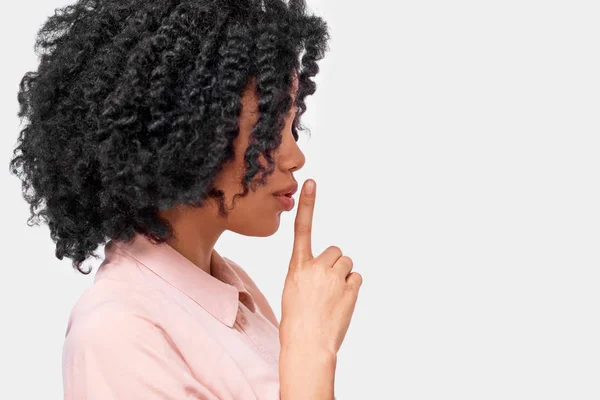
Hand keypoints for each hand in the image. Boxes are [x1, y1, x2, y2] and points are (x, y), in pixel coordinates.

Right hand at [279, 179, 362, 355]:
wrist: (307, 346)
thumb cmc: (297, 322)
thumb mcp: (293, 292)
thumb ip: (307, 274)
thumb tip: (326, 271)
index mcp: (297, 267)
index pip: (302, 229)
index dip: (307, 205)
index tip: (311, 182)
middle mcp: (315, 267)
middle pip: (336, 251)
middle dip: (335, 264)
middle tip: (327, 285)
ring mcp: (333, 277)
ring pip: (347, 264)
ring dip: (344, 276)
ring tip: (333, 297)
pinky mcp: (350, 288)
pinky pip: (356, 278)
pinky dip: (352, 287)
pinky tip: (342, 303)